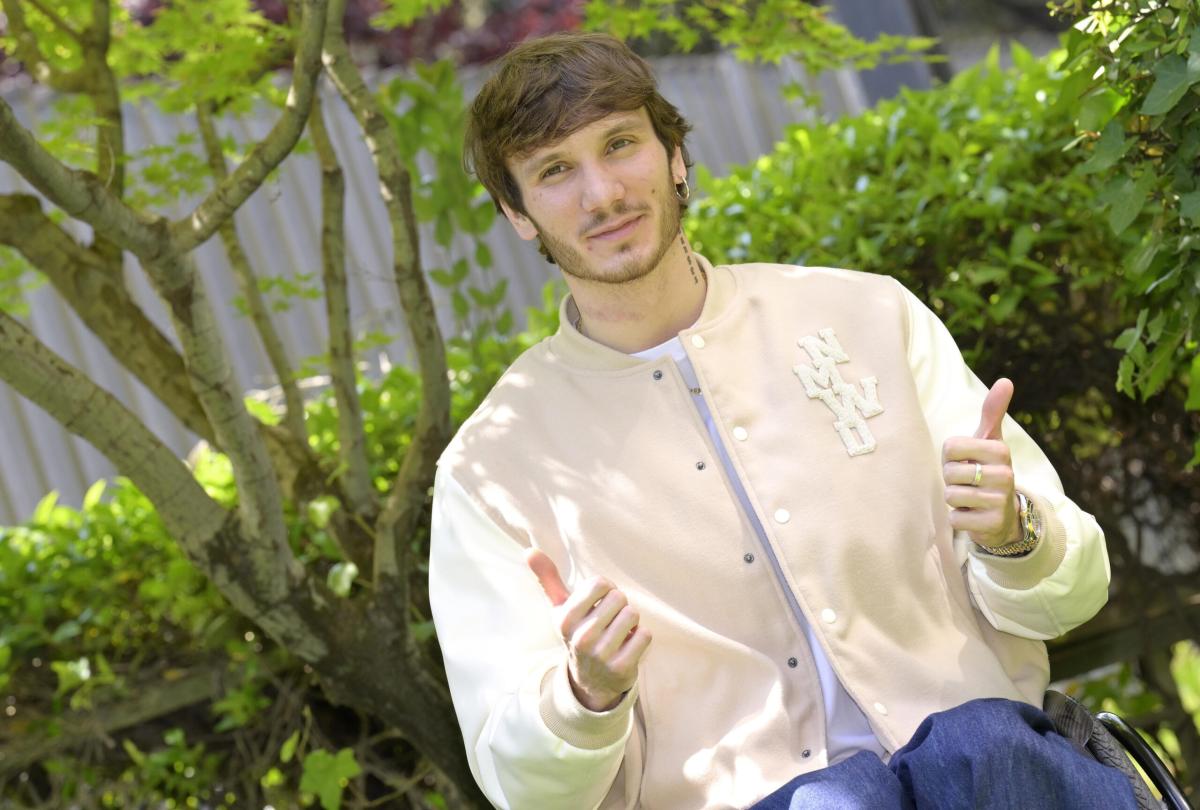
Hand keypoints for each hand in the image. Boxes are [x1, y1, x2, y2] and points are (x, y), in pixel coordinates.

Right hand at [526, 548, 651, 711]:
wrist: (591, 680)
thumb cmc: (578, 632)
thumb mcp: (561, 609)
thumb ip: (548, 578)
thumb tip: (529, 551)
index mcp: (565, 619)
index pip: (600, 583)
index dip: (605, 589)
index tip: (599, 603)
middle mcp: (581, 638)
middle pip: (619, 597)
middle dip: (619, 606)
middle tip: (609, 621)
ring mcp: (601, 655)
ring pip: (633, 614)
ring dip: (630, 622)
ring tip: (618, 632)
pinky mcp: (621, 668)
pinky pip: (644, 635)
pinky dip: (640, 637)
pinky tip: (627, 646)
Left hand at [941, 378, 1020, 548]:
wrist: (1004, 514)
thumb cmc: (988, 469)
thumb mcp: (990, 440)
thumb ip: (993, 412)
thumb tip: (1006, 380)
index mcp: (1000, 450)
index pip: (950, 447)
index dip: (950, 457)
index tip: (965, 462)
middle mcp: (1005, 474)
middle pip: (949, 473)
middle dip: (952, 480)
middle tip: (968, 483)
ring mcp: (1000, 500)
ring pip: (951, 496)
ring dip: (955, 500)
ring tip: (971, 499)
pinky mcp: (992, 524)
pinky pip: (955, 519)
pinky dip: (959, 519)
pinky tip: (974, 516)